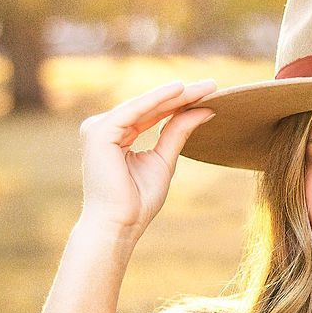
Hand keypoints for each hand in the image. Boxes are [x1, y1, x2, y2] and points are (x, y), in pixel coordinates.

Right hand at [78, 77, 219, 242]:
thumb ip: (178, 134)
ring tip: (205, 87)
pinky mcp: (100, 132)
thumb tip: (204, 110)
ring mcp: (98, 128)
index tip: (209, 95)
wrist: (119, 227)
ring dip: (175, 94)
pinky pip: (134, 110)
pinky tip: (179, 90)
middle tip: (213, 85)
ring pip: (144, 105)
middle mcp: (104, 128)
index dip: (180, 104)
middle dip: (182, 96)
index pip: (152, 114)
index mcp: (115, 135)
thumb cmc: (137, 203)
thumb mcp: (164, 161)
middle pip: (149, 107)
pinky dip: (157, 99)